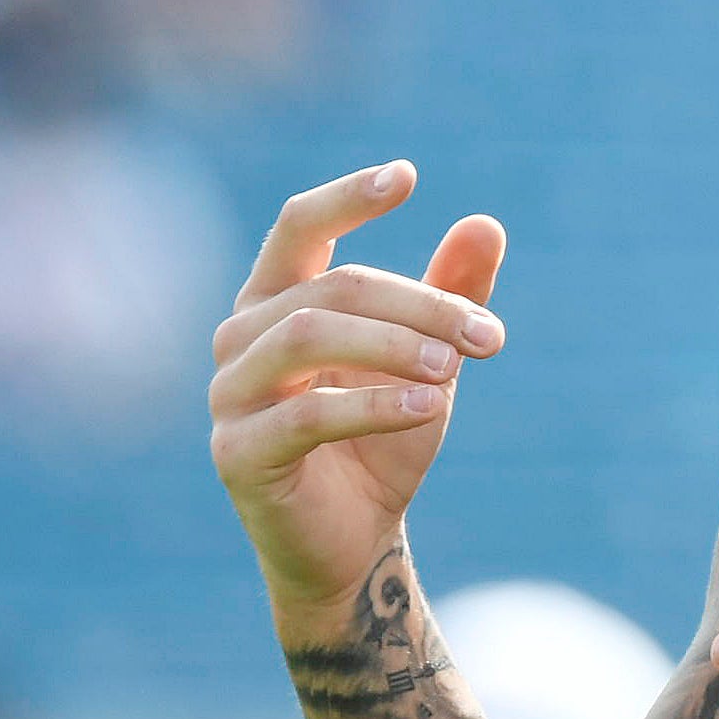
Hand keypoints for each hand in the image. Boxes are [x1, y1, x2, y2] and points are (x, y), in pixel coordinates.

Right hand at [209, 161, 506, 627]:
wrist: (355, 543)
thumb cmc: (381, 440)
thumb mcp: (426, 362)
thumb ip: (448, 296)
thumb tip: (486, 223)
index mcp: (277, 301)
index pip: (297, 226)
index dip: (346, 196)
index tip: (407, 176)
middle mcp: (241, 338)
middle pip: (331, 287)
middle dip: (420, 305)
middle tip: (488, 335)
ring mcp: (229, 395)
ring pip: (309, 335)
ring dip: (394, 344)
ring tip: (453, 369)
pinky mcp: (237, 454)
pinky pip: (304, 413)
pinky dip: (373, 405)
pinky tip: (429, 408)